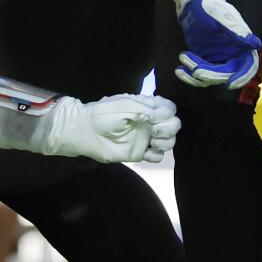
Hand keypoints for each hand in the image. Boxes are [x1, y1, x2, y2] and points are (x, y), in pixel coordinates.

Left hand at [39, 92, 180, 164]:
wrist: (87, 132)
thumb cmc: (104, 115)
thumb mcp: (125, 105)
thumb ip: (145, 109)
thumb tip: (159, 117)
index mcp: (147, 107)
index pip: (170, 108)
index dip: (167, 113)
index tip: (152, 117)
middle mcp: (150, 122)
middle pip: (174, 125)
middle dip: (169, 128)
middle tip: (154, 131)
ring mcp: (146, 138)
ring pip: (169, 142)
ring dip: (166, 142)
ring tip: (152, 142)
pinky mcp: (140, 153)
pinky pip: (157, 156)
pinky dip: (156, 155)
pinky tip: (146, 152)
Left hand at [176, 0, 260, 89]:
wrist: (193, 4)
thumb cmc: (210, 7)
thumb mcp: (223, 17)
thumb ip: (238, 32)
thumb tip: (255, 44)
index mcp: (243, 45)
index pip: (248, 66)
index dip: (242, 77)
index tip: (230, 84)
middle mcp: (233, 55)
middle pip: (227, 75)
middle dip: (211, 75)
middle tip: (197, 71)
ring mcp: (219, 59)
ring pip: (212, 78)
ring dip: (196, 75)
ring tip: (184, 59)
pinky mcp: (205, 61)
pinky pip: (199, 75)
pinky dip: (189, 75)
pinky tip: (179, 70)